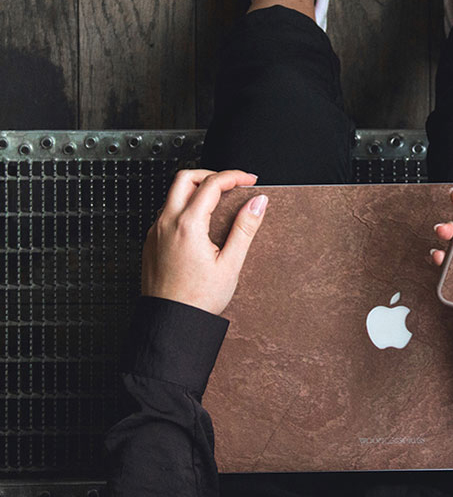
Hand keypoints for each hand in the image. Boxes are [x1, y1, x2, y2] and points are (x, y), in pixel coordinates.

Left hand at [141, 169, 267, 315]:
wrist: (171, 322)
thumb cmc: (199, 299)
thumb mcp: (230, 264)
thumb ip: (245, 228)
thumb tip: (258, 203)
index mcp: (188, 225)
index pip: (212, 184)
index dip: (234, 177)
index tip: (249, 181)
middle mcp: (167, 223)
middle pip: (185, 178)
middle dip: (211, 175)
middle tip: (230, 184)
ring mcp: (155, 232)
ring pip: (172, 194)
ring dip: (195, 189)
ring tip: (217, 203)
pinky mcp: (151, 242)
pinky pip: (166, 212)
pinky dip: (184, 206)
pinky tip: (199, 223)